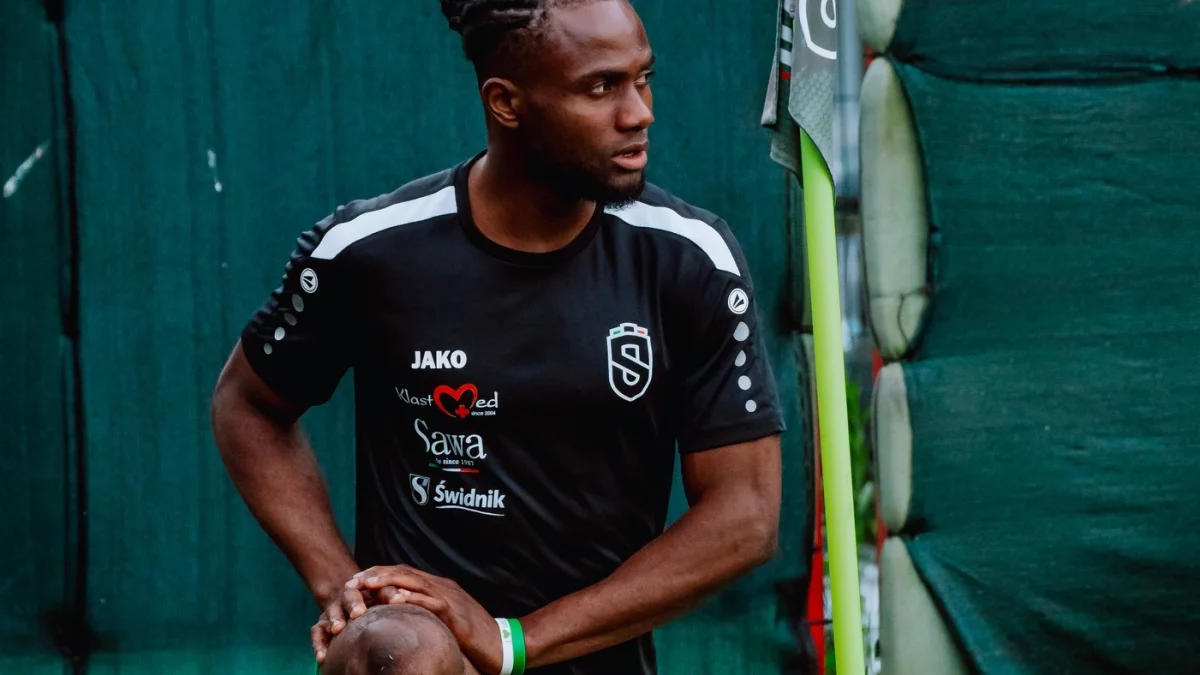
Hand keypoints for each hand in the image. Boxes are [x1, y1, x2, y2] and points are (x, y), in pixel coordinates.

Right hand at [310, 574, 403, 663]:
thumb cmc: (375, 607)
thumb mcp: (387, 603)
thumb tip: (412, 603)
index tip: (400, 600)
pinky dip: (318, 644)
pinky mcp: (322, 624)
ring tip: (338, 629)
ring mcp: (334, 610)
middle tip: (358, 612)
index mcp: (369, 590)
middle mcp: (349, 597)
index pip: (381, 589)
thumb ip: (398, 601)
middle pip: (350, 595)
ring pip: (332, 611)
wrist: (349, 604)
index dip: (390, 594)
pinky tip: (323, 657)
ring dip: (335, 619)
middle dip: (354, 603)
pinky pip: (317, 632)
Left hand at [350, 565, 503, 674]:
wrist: (501, 643)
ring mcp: (449, 598)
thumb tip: (403, 611)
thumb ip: (427, 610)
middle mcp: (442, 587)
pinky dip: (412, 598)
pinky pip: (431, 602)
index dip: (381, 573)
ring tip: (368, 584)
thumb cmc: (472, 635)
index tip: (358, 579)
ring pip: (415, 583)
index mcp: (439, 587)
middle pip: (406, 573)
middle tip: (354, 580)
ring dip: (389, 582)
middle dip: (378, 574)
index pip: (405, 573)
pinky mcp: (455, 613)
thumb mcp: (445, 618)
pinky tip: (395, 600)